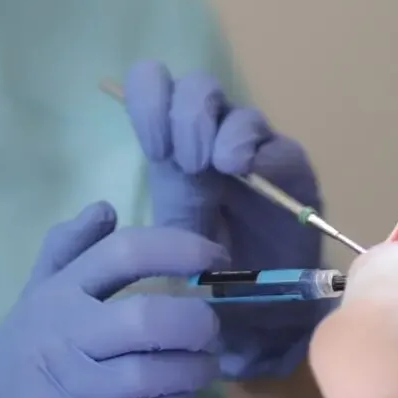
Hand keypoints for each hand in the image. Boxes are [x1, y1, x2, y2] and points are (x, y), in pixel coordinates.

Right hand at [0, 201, 228, 397]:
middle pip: (145, 319)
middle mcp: (65, 337)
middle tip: (210, 326)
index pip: (124, 253)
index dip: (179, 247)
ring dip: (193, 368)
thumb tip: (104, 208)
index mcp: (58, 294)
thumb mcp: (35, 295)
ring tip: (204, 362)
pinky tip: (179, 393)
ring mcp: (76, 389)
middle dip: (194, 321)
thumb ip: (66, 249)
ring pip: (152, 374)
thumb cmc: (25, 353)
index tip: (215, 256)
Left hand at [120, 60, 328, 379]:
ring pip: (235, 110)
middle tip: (188, 161)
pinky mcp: (291, 173)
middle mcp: (214, 138)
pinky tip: (245, 169)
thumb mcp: (167, 247)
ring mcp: (254, 153)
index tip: (155, 149)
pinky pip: (278, 146)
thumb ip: (146, 224)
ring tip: (220, 167)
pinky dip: (258, 150)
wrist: (266, 310)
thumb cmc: (207, 273)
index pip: (153, 88)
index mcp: (174, 147)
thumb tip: (106, 213)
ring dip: (221, 131)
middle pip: (196, 87)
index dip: (148, 103)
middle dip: (186, 115)